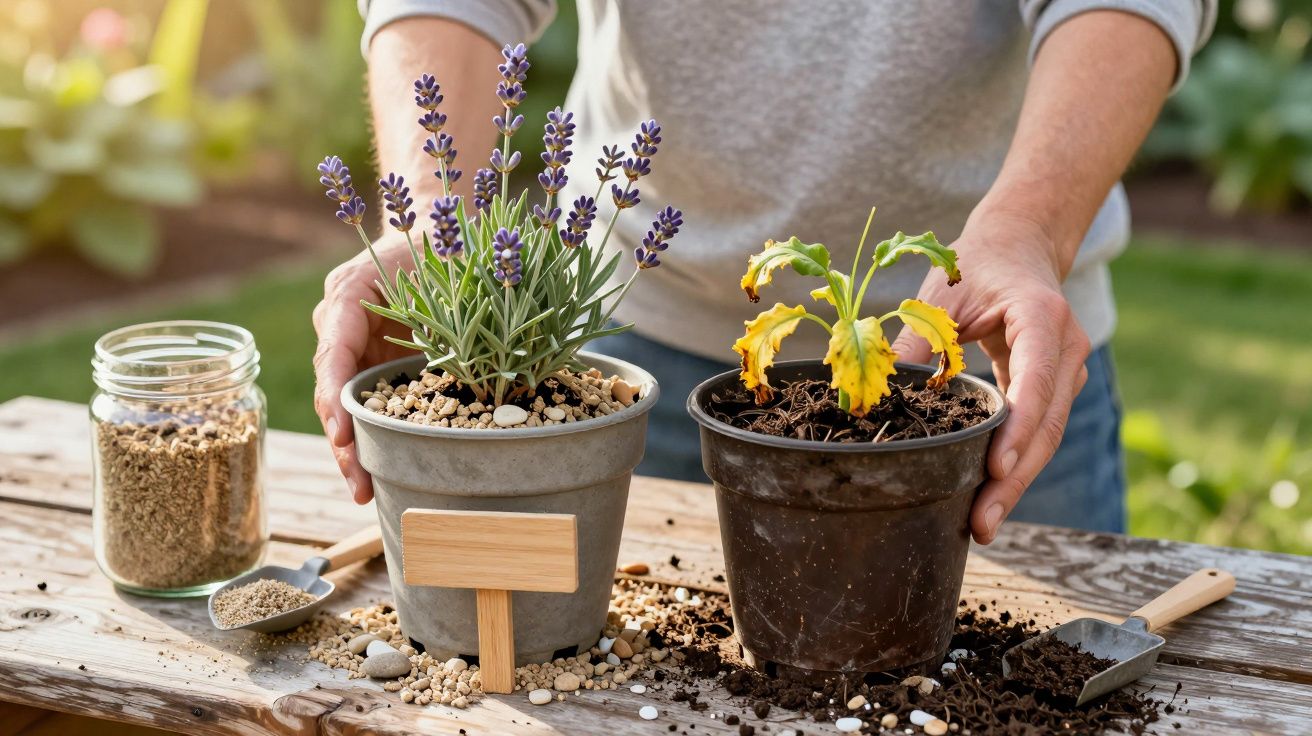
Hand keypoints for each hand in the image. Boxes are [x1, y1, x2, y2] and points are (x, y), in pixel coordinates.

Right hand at [312, 234, 416, 503]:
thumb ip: (428, 298)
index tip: (344, 434)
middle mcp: (339, 328)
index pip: (332, 354)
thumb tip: (444, 346)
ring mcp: (353, 350)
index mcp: (345, 297)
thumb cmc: (434, 242)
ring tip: (365, 491)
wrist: (438, 235)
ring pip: (346, 406)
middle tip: (358, 482)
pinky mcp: (373, 366)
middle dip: (344, 441)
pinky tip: (380, 475)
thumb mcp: (428, 259)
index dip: (336, 398)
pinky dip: (373, 439)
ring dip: (355, 449)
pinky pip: (369, 405)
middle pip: (333, 391)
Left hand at [891, 209, 1090, 544]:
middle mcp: (1065, 348)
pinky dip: (1016, 465)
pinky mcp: (1055, 389)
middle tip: (983, 522)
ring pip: (1046, 437)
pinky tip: (989, 498)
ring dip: (1016, 482)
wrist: (1020, 245)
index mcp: (1041, 316)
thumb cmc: (976, 266)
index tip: (997, 468)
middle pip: (1046, 424)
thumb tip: (869, 397)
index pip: (1035, 379)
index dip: (1018, 427)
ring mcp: (1066, 371)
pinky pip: (1038, 432)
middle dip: (1014, 478)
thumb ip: (912, 345)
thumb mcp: (938, 296)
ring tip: (983, 523)